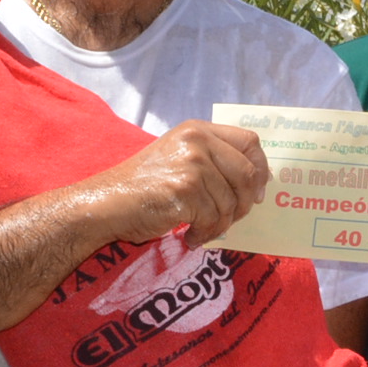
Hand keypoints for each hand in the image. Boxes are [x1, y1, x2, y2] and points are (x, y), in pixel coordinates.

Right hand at [89, 122, 269, 245]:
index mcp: (198, 130)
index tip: (257, 192)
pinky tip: (188, 236)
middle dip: (245, 204)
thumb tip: (258, 184)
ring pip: (231, 203)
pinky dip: (204, 234)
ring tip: (199, 229)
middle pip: (248, 174)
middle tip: (230, 220)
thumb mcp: (179, 158)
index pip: (250, 141)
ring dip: (219, 224)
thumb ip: (213, 161)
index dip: (261, 168)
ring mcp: (192, 165)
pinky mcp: (185, 191)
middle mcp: (197, 142)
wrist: (107, 204)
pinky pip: (213, 220)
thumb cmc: (143, 187)